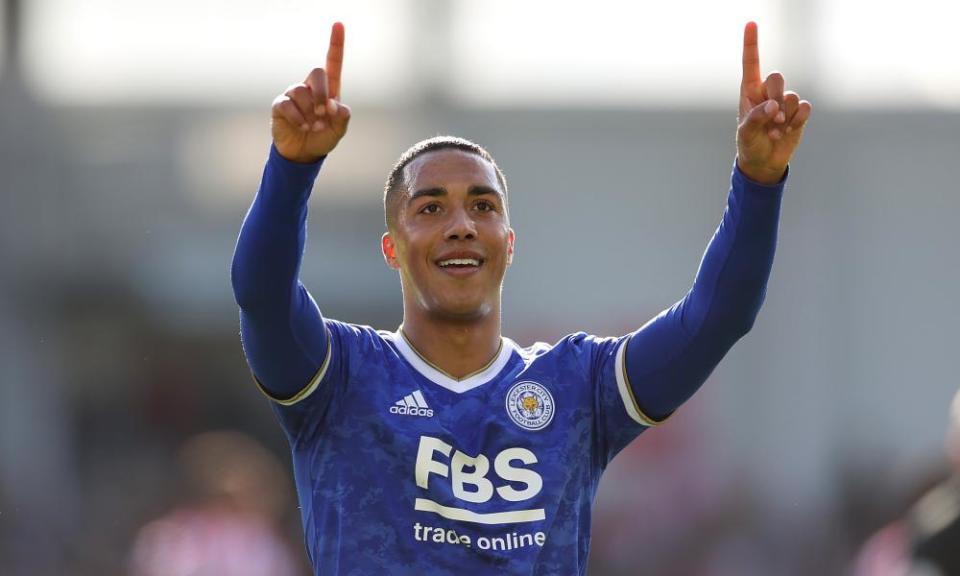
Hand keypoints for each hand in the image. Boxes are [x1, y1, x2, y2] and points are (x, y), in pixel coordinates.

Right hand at [271, 22, 351, 163]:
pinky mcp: (280, 105)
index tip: (338, 24)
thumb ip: (342, 116)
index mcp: (329, 89)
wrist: (303, 153)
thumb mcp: (339, 129)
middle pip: (317, 72)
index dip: (336, 43)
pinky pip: (288, 104)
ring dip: (310, 111)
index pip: (333, 62)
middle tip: (324, 114)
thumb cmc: (322, 137)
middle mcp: (310, 87)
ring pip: (301, 90)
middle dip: (322, 93)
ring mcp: (294, 94)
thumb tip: (334, 105)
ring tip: (313, 126)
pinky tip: (303, 126)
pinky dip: (298, 118)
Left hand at [736, 22, 811, 183]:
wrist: (764, 162)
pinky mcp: (799, 113)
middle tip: (771, 118)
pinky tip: (788, 131)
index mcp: (749, 91)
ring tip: (775, 131)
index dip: (751, 44)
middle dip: (775, 96)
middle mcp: (768, 93)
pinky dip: (797, 121)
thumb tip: (773, 106)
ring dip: (784, 117)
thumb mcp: (746, 133)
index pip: (751, 63)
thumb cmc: (749, 144)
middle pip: (777, 77)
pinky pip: (804, 107)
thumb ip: (756, 117)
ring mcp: (785, 102)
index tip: (751, 23)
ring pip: (791, 96)